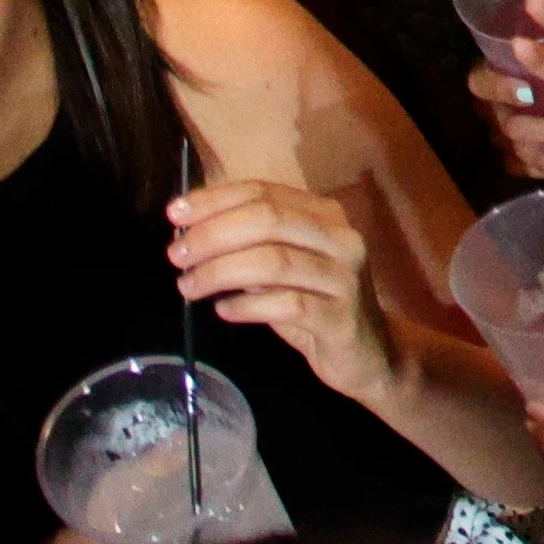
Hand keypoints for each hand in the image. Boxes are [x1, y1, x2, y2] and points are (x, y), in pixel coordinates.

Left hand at [165, 179, 400, 411]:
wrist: (369, 352)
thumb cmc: (316, 302)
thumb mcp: (283, 267)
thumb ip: (249, 246)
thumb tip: (192, 233)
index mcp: (325, 214)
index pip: (264, 191)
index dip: (215, 200)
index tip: (175, 214)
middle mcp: (340, 237)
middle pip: (268, 220)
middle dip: (213, 234)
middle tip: (177, 255)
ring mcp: (344, 278)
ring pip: (274, 261)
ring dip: (221, 272)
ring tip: (187, 286)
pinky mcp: (340, 317)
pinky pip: (287, 305)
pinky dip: (248, 306)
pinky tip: (223, 310)